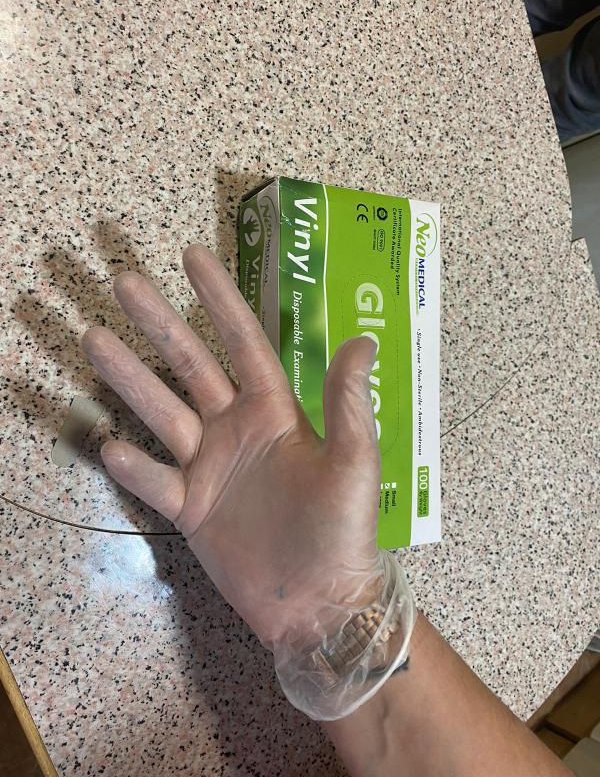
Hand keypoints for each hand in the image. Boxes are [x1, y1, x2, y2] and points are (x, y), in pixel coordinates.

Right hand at [82, 245, 383, 649]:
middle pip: (189, 366)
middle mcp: (236, 429)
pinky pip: (155, 483)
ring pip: (161, 414)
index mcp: (275, 411)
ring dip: (129, 378)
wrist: (319, 602)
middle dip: (159, 323)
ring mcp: (210, 468)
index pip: (243, 343)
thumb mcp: (354, 462)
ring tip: (94, 339)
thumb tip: (363, 338)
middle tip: (124, 281)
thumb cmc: (343, 529)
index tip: (194, 258)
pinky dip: (133, 468)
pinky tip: (109, 444)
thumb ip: (348, 402)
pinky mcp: (192, 510)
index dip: (220, 300)